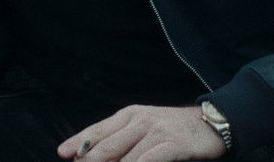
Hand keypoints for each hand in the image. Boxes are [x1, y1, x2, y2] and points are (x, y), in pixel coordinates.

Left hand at [57, 106, 225, 161]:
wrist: (210, 123)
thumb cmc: (173, 129)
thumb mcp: (144, 127)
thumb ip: (120, 139)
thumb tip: (90, 155)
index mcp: (128, 115)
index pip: (97, 131)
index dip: (78, 143)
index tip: (63, 154)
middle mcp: (139, 121)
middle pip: (105, 147)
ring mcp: (155, 132)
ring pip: (124, 158)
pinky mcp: (171, 144)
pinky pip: (148, 161)